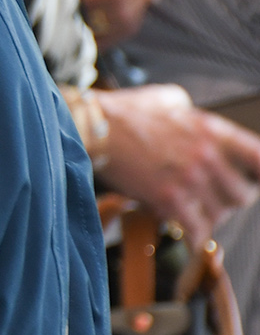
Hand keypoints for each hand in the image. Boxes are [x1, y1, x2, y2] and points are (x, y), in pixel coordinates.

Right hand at [97, 84, 259, 242]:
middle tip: (215, 201)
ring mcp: (189, 179)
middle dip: (229, 201)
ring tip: (192, 214)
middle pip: (243, 195)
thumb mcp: (168, 99)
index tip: (254, 181)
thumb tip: (192, 117)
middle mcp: (207, 156)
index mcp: (211, 130)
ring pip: (219, 215)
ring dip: (207, 218)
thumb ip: (190, 111)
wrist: (92, 128)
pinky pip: (196, 230)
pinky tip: (189, 234)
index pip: (259, 158)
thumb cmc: (123, 112)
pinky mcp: (169, 199)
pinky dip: (194, 236)